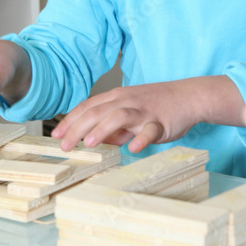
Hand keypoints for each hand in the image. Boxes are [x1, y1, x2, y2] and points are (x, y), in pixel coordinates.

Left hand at [52, 76, 243, 152]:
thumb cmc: (159, 104)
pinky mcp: (161, 121)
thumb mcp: (131, 111)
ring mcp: (144, 111)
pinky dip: (141, 139)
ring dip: (102, 129)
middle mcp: (127, 101)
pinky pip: (150, 130)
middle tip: (64, 145)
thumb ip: (113, 126)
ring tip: (89, 143)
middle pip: (97, 111)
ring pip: (118, 116)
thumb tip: (96, 139)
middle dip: (77, 128)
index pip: (88, 107)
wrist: (190, 96)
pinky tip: (132, 149)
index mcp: (118, 97)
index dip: (70, 120)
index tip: (56, 135)